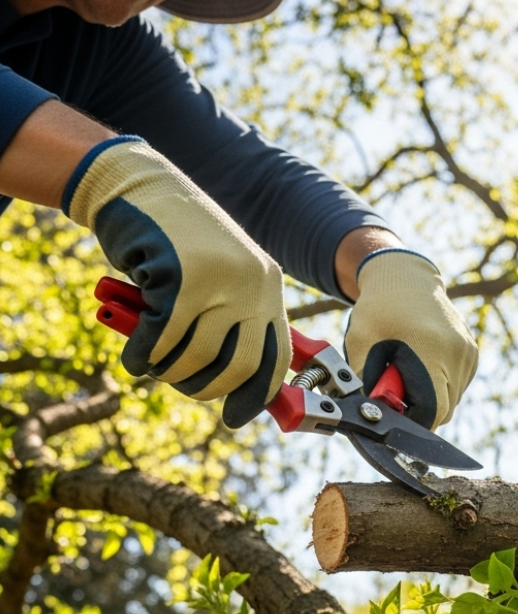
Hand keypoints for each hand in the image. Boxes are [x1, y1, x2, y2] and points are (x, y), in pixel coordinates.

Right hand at [63, 136, 290, 428]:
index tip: (236, 418)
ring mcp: (218, 279)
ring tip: (154, 364)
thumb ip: (231, 320)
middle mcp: (252, 283)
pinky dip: (144, 356)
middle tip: (184, 387)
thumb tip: (234, 385)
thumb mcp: (219, 276)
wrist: (138, 184)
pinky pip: (162, 339)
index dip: (257, 394)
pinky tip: (135, 357)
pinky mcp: (179, 277)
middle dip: (209, 389)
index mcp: (268, 286)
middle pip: (240, 365)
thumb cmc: (176, 240)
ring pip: (197, 356)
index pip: (276, 356)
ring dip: (170, 371)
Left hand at [344, 250, 478, 428]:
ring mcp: (468, 354)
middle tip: (395, 393)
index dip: (412, 421)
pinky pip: (457, 387)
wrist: (405, 278)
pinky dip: (439, 386)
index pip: (433, 410)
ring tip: (407, 373)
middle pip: (444, 410)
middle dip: (418, 411)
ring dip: (429, 399)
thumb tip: (371, 417)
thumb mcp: (360, 345)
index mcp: (432, 350)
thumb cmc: (378, 310)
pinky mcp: (472, 354)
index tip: (393, 415)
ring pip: (451, 401)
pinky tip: (422, 366)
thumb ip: (366, 384)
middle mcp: (457, 353)